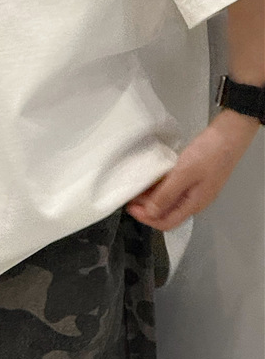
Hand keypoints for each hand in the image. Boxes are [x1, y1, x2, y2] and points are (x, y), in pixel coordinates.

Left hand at [125, 110, 259, 231]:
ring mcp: (194, 188)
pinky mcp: (193, 177)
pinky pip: (173, 187)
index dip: (146, 218)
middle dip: (147, 208)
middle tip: (129, 195)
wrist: (229, 135)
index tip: (129, 207)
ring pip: (169, 200)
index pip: (167, 223)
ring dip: (152, 196)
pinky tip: (152, 176)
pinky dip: (160, 185)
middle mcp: (193, 200)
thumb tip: (151, 213)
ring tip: (136, 185)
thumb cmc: (208, 154)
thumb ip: (167, 193)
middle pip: (167, 212)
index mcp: (193, 204)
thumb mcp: (184, 173)